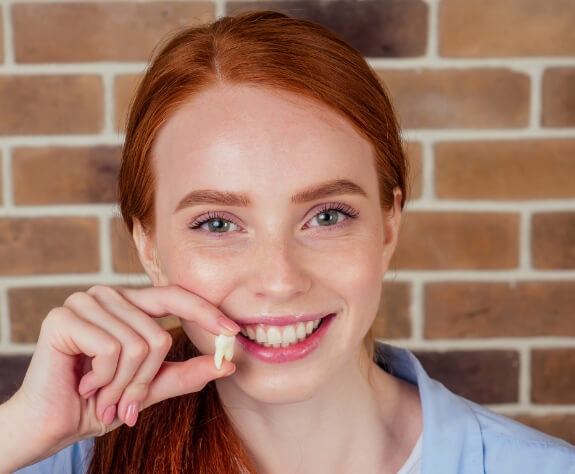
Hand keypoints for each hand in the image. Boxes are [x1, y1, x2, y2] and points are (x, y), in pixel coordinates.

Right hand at [9, 284, 238, 461]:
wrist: (51, 424)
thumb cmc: (100, 402)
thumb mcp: (150, 387)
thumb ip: (186, 373)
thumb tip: (228, 364)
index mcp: (129, 305)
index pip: (176, 296)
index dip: (206, 312)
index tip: (234, 332)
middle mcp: (109, 296)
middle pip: (158, 335)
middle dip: (144, 380)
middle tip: (124, 403)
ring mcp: (85, 302)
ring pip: (138, 345)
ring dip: (122, 385)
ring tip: (100, 394)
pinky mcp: (65, 316)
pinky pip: (112, 349)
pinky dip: (104, 378)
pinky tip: (84, 383)